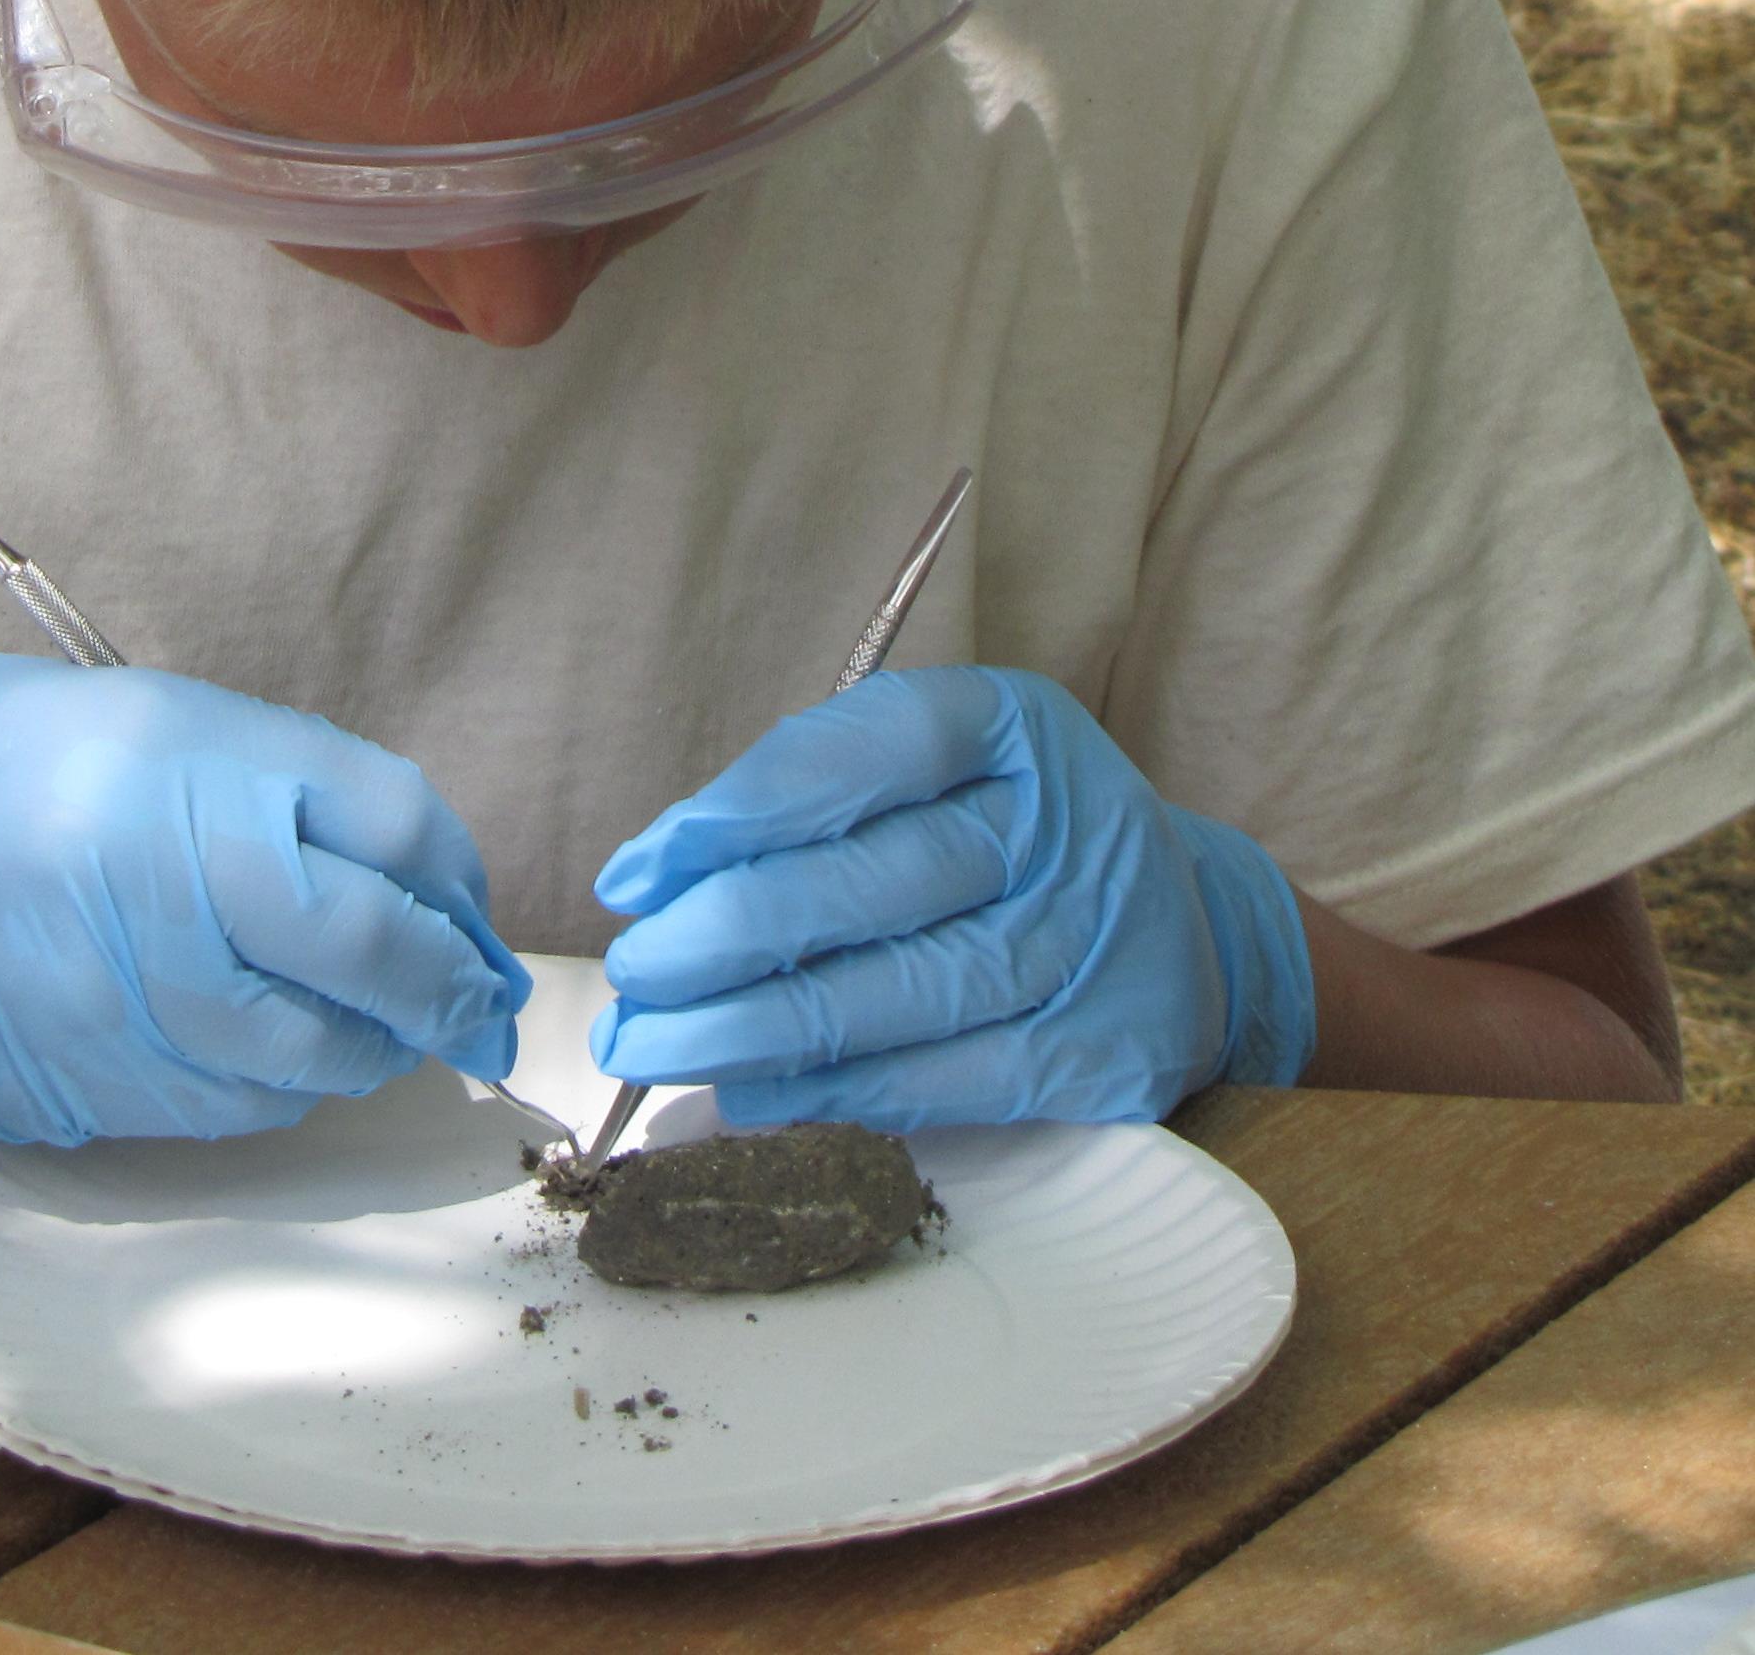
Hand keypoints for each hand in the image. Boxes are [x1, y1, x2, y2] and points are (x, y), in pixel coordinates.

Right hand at [0, 643, 528, 1144]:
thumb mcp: (156, 726)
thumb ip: (291, 797)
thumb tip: (429, 891)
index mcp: (194, 775)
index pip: (396, 836)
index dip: (454, 886)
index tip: (467, 916)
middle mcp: (167, 893)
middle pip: (374, 962)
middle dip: (438, 989)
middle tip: (465, 1003)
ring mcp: (119, 1008)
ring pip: (308, 1061)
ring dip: (359, 1049)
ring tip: (361, 1024)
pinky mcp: (75, 1092)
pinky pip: (222, 1112)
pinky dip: (267, 1087)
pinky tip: (252, 1047)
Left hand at [590, 667, 1312, 1127]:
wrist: (1186, 922)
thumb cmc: (1004, 828)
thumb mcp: (928, 764)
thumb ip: (803, 793)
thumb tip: (655, 873)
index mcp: (1010, 725)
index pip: (864, 753)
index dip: (739, 813)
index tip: (637, 874)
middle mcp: (1062, 826)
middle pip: (864, 885)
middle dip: (718, 938)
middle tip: (631, 975)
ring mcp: (1088, 945)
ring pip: (889, 997)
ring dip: (747, 1029)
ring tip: (652, 1044)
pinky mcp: (1096, 1055)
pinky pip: (938, 1080)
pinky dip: (829, 1092)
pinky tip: (745, 1090)